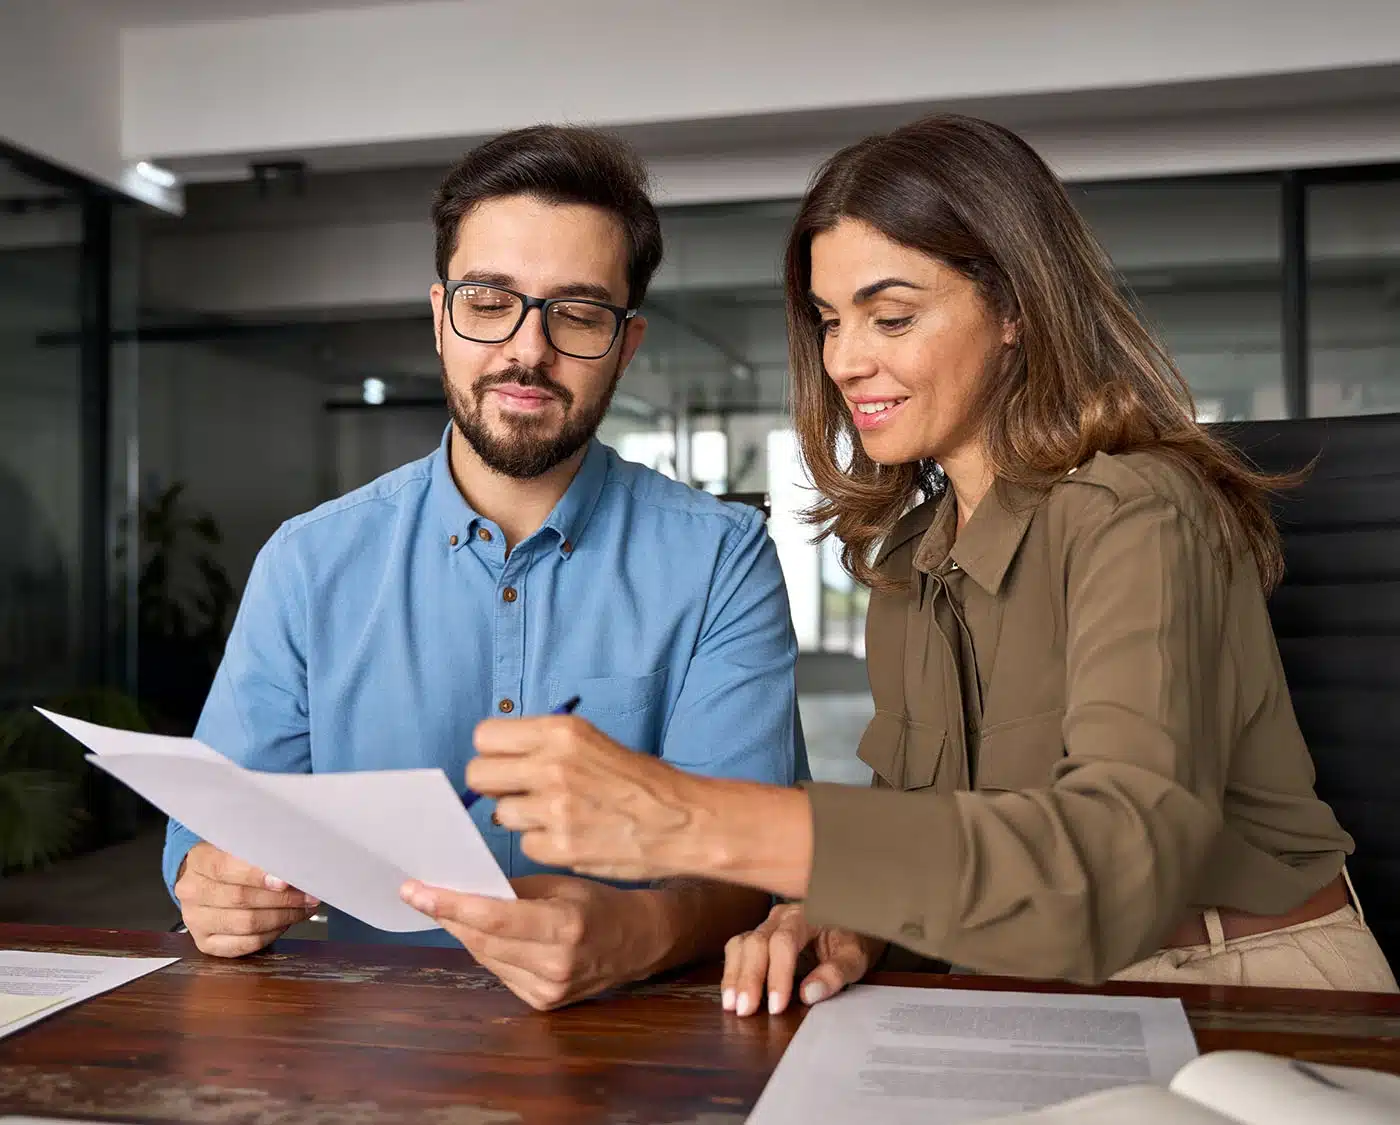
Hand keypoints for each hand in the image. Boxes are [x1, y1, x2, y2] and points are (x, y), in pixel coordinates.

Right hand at [174, 843, 319, 957]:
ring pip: (245, 923)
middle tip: (309, 894)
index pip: (225, 867)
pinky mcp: (205, 943)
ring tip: (303, 908)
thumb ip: (262, 853)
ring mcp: (195, 920)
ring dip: (282, 917)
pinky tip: (286, 922)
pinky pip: (244, 944)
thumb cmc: (232, 861)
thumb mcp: (241, 846)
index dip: (256, 875)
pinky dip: (271, 934)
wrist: (206, 881)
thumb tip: (295, 864)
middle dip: (282, 898)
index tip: (285, 880)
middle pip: (240, 898)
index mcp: (199, 860)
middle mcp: (192, 891)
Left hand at [400, 874, 666, 1009]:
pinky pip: (500, 972)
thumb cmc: (600, 903)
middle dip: (447, 915)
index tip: (415, 890)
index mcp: (565, 926)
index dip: (450, 904)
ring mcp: (549, 990)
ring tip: (446, 907)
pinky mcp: (543, 1003)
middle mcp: (556, 964)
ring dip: (463, 932)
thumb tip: (464, 886)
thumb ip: (514, 890)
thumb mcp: (561, 884)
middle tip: (420, 893)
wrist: (639, 941)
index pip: (494, 918)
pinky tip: (481, 932)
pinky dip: (486, 950)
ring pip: (485, 958)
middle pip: (482, 940)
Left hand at [466, 715, 709, 880]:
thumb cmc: (639, 781)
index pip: (485, 736)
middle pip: (478, 775)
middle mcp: (551, 765)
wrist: (682, 820)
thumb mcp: (591, 741)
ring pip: (500, 814)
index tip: (508, 763)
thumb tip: (499, 760)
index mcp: (560, 732)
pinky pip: (525, 845)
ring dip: (522, 818)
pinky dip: (542, 844)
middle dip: (495, 786)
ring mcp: (554, 808)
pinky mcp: (559, 846)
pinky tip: (569, 837)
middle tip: (520, 793)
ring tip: (556, 817)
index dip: (494, 753)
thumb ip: (544, 746)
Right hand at [722, 902, 883, 1016]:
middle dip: (749, 977)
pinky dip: (731, 973)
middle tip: (745, 1010)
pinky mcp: (758, 937)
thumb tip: (808, 994)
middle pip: (757, 942)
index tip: (776, 1006)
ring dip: (734, 976)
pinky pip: (737, 950)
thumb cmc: (851, 941)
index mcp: (806, 916)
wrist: (850, 925)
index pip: (784, 942)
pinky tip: (730, 995)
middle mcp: (781, 917)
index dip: (778, 974)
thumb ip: (836, 973)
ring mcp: (766, 925)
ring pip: (741, 944)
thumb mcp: (854, 957)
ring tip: (731, 1005)